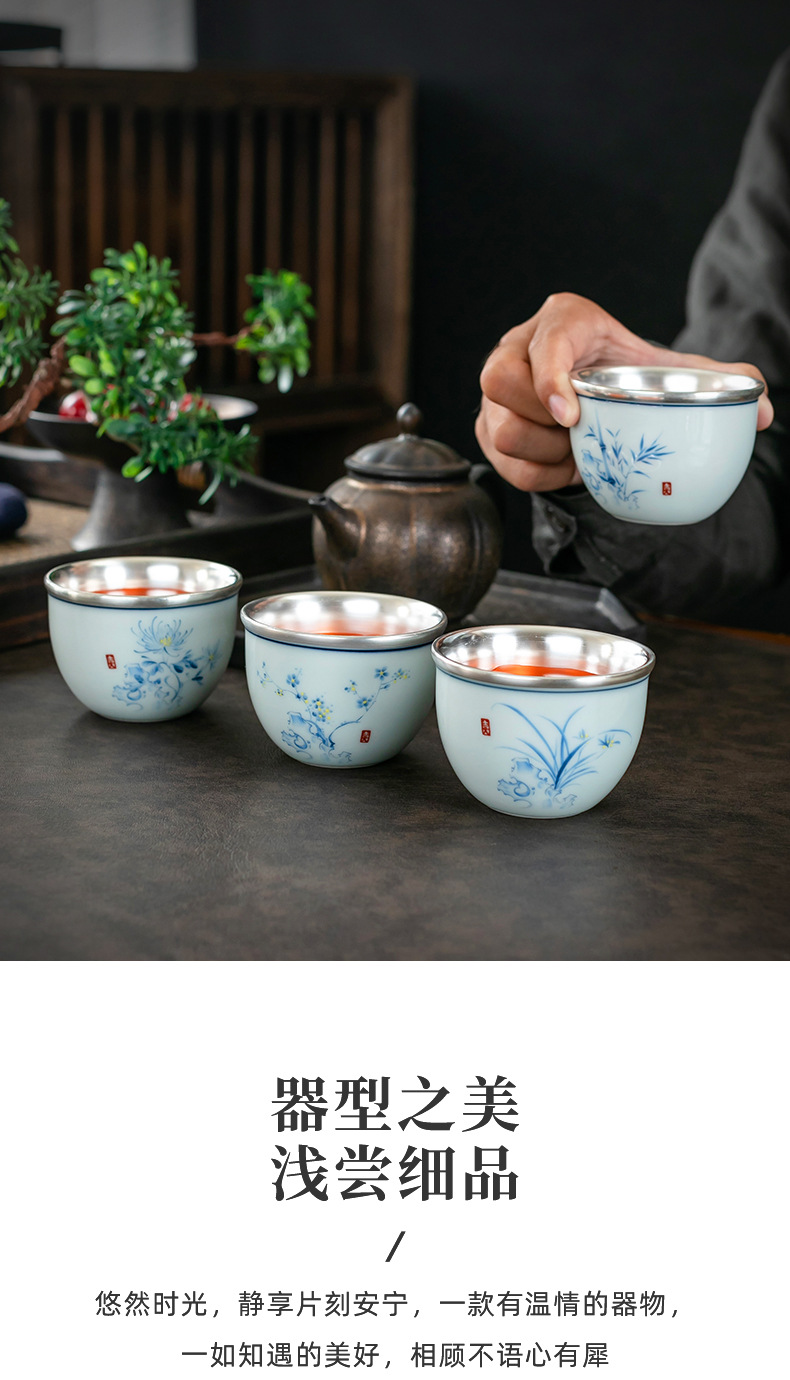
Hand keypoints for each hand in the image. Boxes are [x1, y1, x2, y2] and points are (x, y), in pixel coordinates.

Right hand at [475, 292, 773, 492]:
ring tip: (576, 452)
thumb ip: (719, 380)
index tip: (574, 416)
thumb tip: (764, 409)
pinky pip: (499, 459)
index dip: (549, 378)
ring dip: (540, 451)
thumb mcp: (672, 370)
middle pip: (500, 380)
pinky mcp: (488, 424)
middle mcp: (518, 347)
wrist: (597, 386)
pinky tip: (565, 467)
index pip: (542, 341)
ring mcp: (498, 390)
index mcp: (564, 320)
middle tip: (577, 435)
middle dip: (539, 419)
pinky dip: (534, 473)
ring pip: (497, 426)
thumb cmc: (627, 373)